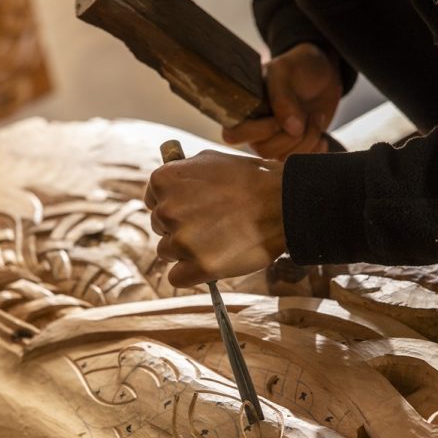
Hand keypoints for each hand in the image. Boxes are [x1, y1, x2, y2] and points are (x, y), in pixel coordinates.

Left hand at [144, 150, 285, 286]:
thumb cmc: (251, 180)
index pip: (153, 202)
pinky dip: (192, 274)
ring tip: (218, 239)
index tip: (193, 209)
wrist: (284, 202)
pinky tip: (211, 261)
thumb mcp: (209, 160)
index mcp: (163, 181)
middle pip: (160, 228)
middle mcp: (166, 210)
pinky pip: (177, 277)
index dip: (174, 206)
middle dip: (180, 228)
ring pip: (168, 252)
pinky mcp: (198, 267)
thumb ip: (182, 172)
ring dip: (187, 251)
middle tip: (212, 223)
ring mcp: (182, 240)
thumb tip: (167, 183)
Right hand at [222, 42, 341, 159]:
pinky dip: (315, 149)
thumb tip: (291, 129)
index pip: (234, 135)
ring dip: (307, 139)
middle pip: (264, 151)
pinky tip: (320, 133)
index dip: (259, 131)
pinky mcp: (293, 148)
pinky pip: (299, 161)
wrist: (323, 73)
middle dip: (291, 135)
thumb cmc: (297, 66)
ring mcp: (274, 141)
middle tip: (307, 114)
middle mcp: (255, 130)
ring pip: (283, 158)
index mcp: (245, 110)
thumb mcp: (285, 71)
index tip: (278, 118)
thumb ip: (282, 97)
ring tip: (316, 117)